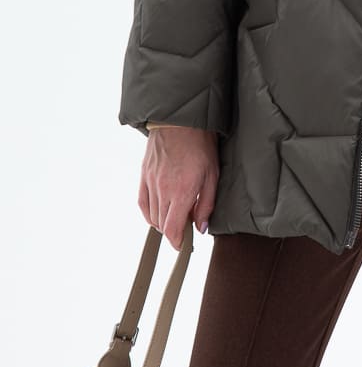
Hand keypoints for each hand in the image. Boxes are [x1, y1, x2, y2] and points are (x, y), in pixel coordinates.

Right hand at [138, 127, 219, 249]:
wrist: (181, 121)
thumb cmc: (201, 145)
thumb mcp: (212, 175)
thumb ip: (206, 204)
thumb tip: (201, 228)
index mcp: (182, 191)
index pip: (172, 229)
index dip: (177, 242)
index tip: (183, 245)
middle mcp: (163, 190)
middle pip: (162, 224)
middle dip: (173, 231)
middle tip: (185, 226)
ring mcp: (151, 183)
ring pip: (152, 215)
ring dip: (163, 222)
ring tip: (175, 216)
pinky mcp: (143, 175)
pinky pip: (142, 203)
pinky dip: (149, 212)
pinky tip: (158, 213)